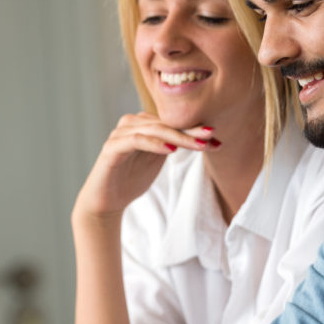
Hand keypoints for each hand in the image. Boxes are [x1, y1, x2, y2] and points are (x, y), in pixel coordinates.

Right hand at [74, 113, 219, 219]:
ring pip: (154, 130)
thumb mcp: (159, 158)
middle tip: (212, 135)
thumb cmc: (132, 178)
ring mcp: (120, 134)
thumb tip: (204, 135)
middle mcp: (131, 123)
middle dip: (190, 131)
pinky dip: (154, 143)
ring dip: (177, 136)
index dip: (195, 129)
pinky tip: (171, 150)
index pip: (172, 123)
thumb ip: (174, 143)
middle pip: (165, 123)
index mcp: (143, 123)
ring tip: (198, 144)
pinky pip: (136, 140)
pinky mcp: (112, 148)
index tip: (217, 138)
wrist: (107, 200)